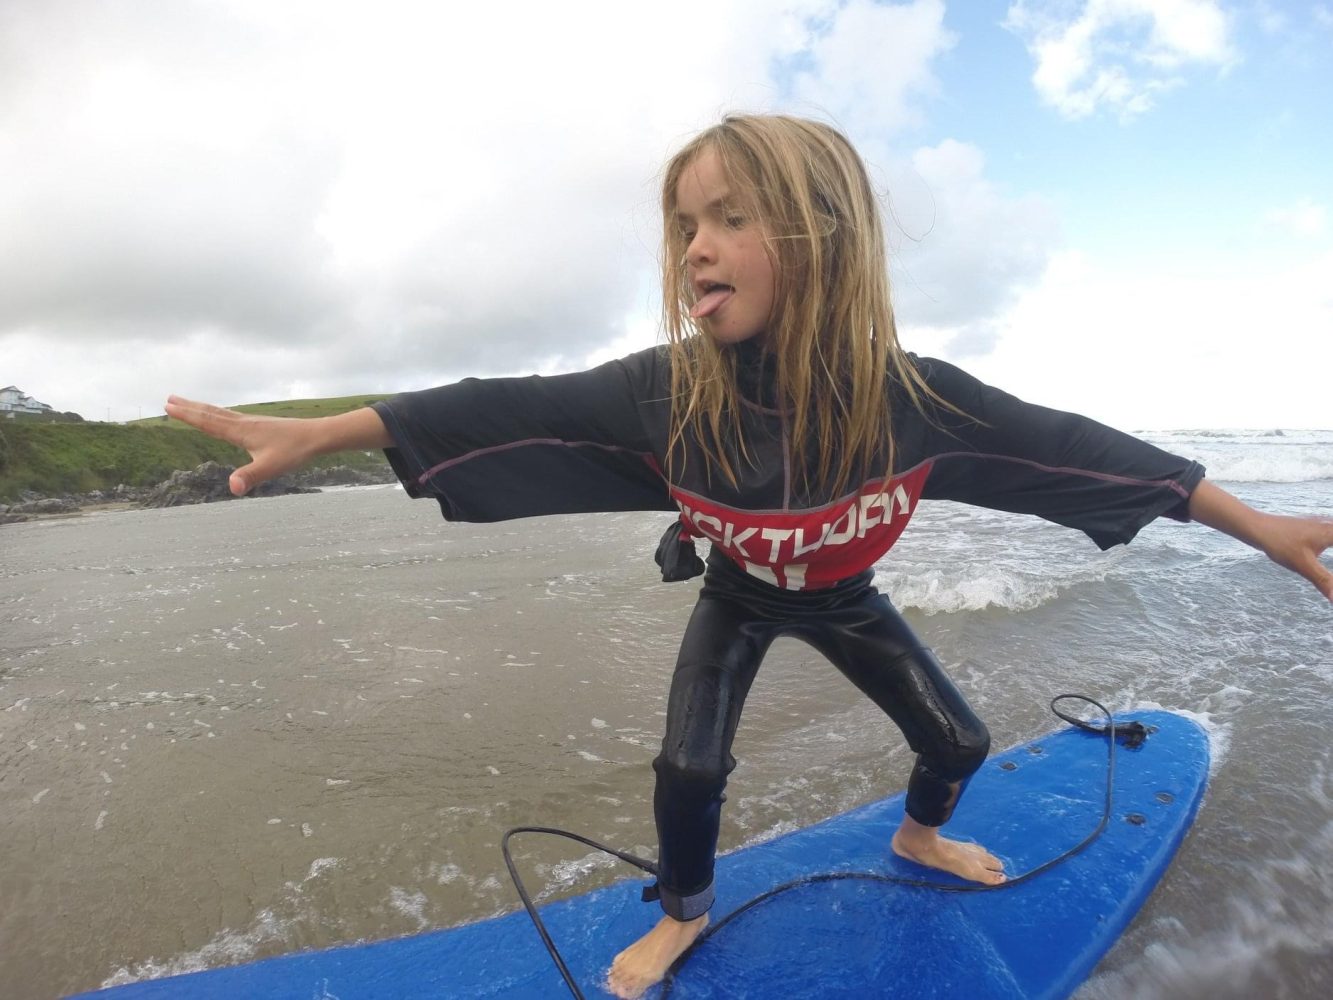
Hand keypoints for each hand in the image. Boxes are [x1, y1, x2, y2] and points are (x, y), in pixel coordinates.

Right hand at [164, 396, 318, 495]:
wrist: (317, 436)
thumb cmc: (294, 451)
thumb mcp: (270, 468)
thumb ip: (250, 477)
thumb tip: (232, 488)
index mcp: (240, 431)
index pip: (208, 422)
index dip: (187, 416)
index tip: (168, 407)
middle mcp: (243, 423)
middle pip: (211, 413)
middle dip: (189, 407)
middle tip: (169, 399)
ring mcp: (252, 422)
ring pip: (221, 412)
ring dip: (202, 408)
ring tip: (187, 403)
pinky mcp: (260, 424)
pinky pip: (232, 416)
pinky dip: (218, 413)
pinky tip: (222, 417)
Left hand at [1189, 480, 1332, 601]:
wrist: (1252, 525)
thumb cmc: (1276, 542)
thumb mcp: (1302, 565)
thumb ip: (1323, 582)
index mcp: (1330, 532)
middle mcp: (1326, 524)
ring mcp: (1317, 524)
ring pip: (1331, 528)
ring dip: (1331, 536)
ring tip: (1326, 548)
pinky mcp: (1308, 526)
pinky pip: (1327, 529)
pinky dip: (1329, 535)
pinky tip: (1326, 536)